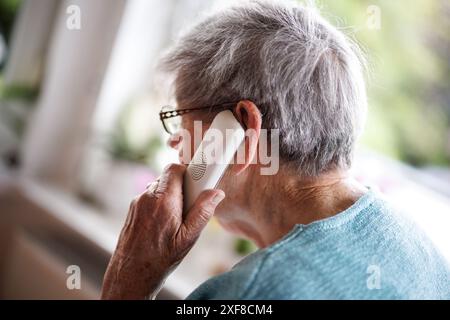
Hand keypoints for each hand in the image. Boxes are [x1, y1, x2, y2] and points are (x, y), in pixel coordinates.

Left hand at [101, 163, 224, 298]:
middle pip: (167, 178)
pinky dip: (159, 205)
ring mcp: (137, 203)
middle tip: (189, 206)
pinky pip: (150, 199)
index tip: (197, 183)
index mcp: (163, 200)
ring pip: (158, 188)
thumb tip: (216, 193)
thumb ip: (203, 212)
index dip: (187, 173)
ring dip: (170, 197)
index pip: (174, 169)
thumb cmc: (161, 258)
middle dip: (181, 187)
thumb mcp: (188, 237)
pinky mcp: (132, 211)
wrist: (132, 275)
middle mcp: (147, 197)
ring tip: (176, 220)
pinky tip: (163, 225)